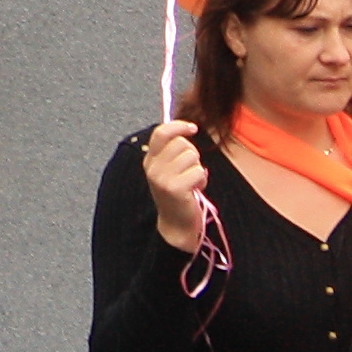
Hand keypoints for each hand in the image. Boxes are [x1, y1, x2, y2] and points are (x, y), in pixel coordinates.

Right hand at [141, 120, 209, 254]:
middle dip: (192, 154)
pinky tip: (195, 189)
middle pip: (181, 143)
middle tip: (189, 170)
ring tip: (192, 181)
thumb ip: (172, 150)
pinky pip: (199, 171)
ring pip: (192, 156)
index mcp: (149, 160)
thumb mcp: (168, 170)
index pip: (161, 133)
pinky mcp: (175, 188)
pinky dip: (202, 180)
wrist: (176, 225)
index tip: (193, 128)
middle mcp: (153, 167)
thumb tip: (186, 127)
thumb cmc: (177, 195)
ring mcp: (162, 178)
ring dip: (198, 168)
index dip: (178, 126)